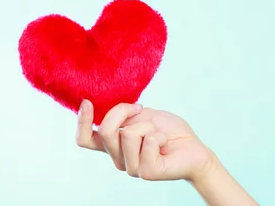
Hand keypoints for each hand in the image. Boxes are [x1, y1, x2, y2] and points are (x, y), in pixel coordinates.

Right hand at [76, 100, 215, 181]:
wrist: (193, 147)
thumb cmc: (168, 131)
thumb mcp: (142, 115)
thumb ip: (122, 116)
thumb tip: (105, 109)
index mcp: (114, 145)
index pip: (85, 139)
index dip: (82, 121)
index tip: (87, 102)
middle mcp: (119, 159)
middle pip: (106, 131)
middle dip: (124, 112)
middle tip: (141, 109)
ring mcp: (132, 168)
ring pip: (129, 134)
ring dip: (148, 126)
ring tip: (158, 134)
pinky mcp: (147, 172)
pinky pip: (148, 141)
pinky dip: (159, 135)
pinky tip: (165, 144)